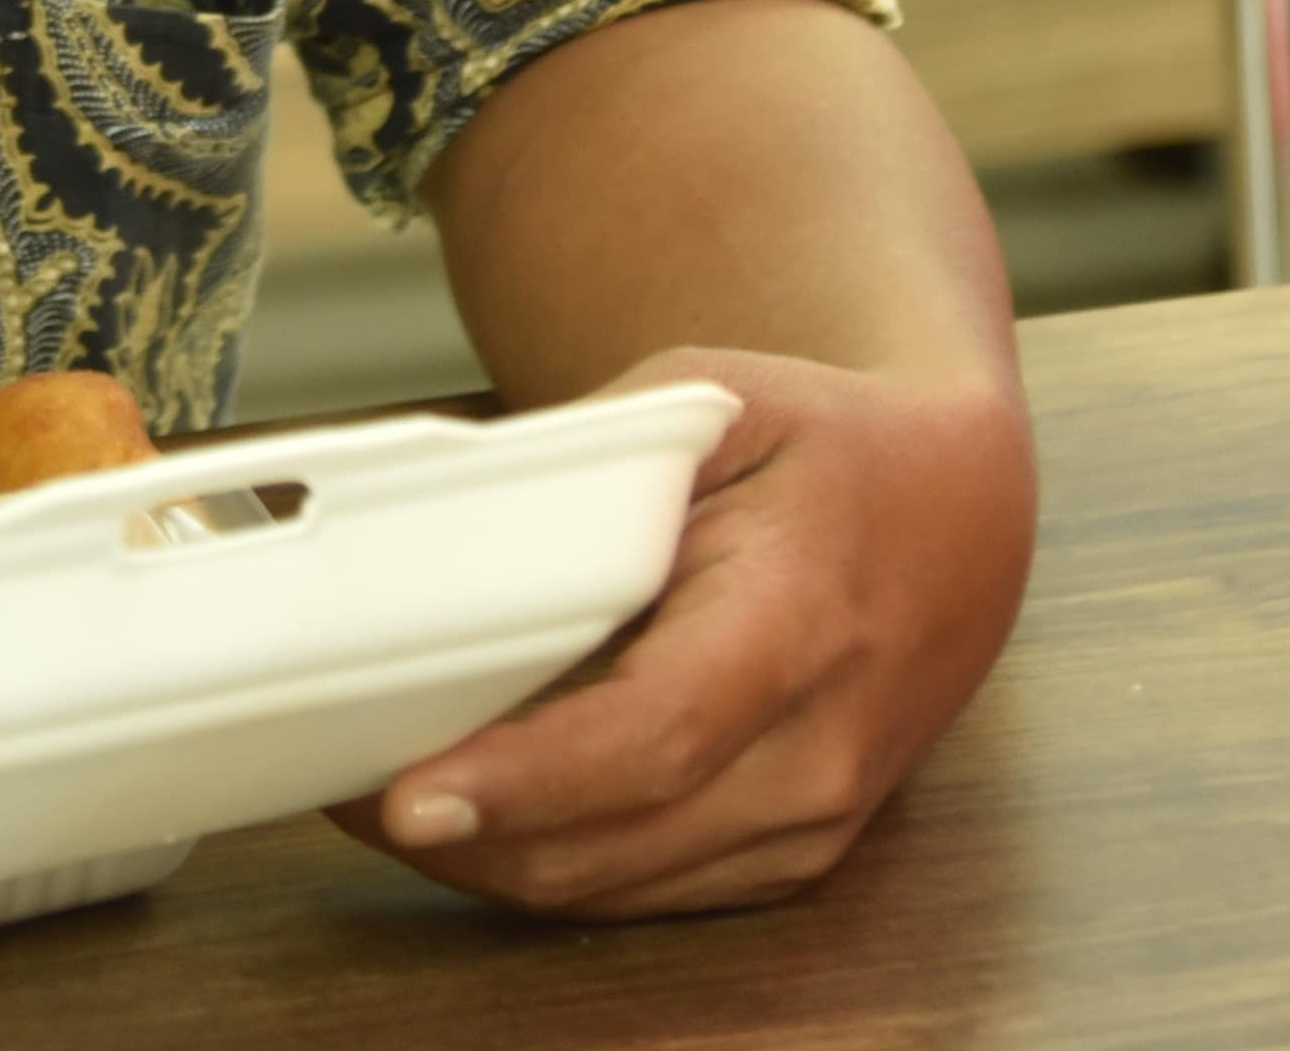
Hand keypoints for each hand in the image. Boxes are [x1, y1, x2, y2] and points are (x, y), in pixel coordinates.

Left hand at [338, 342, 1034, 917]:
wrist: (959, 513)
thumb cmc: (827, 443)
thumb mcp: (714, 397)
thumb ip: (591, 456)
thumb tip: (453, 514)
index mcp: (800, 622)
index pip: (655, 733)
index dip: (526, 776)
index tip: (412, 789)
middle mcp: (817, 748)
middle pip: (612, 838)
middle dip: (458, 831)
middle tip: (330, 781)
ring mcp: (812, 820)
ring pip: (612, 887)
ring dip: (481, 861)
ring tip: (370, 797)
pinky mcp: (791, 854)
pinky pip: (642, 891)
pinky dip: (541, 864)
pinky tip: (467, 816)